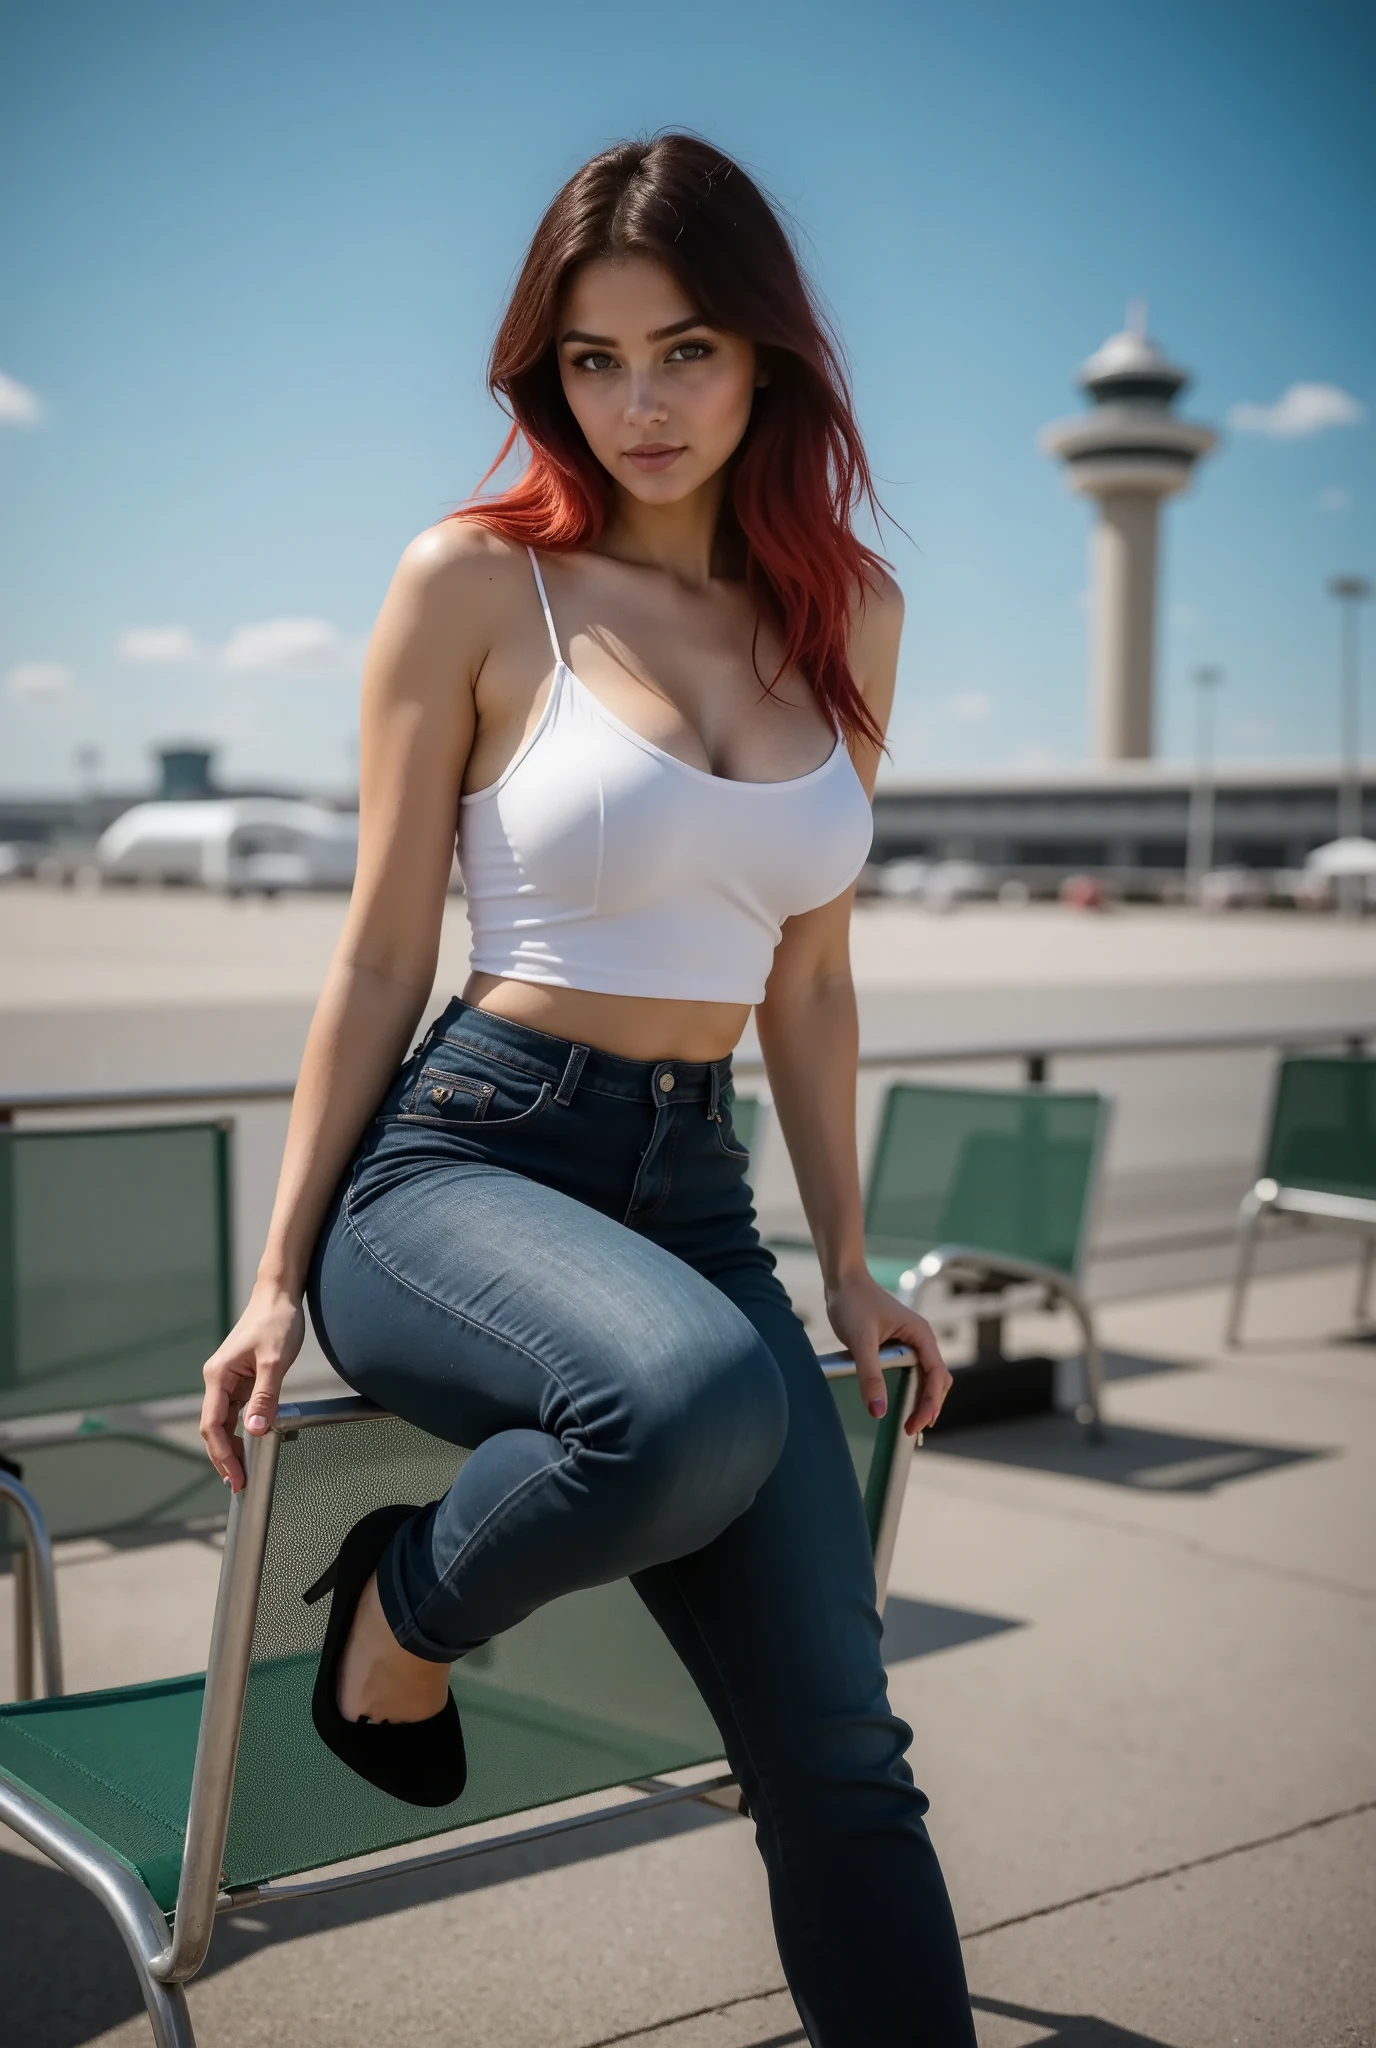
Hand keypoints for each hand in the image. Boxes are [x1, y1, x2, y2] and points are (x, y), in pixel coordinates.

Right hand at [200, 1281, 305, 1491]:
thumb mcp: (275, 1361)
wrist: (280, 1295)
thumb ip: (266, 1397)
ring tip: (244, 1473)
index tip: (236, 1477)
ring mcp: (230, 1380)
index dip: (222, 1455)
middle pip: (215, 1428)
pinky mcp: (243, 1380)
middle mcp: (218, 1380)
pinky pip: (238, 1412)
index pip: (212, 1425)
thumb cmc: (277, 1322)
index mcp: (218, 1375)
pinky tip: (250, 1447)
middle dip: (224, 1458)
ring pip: (225, 1422)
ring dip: (232, 1448)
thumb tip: (254, 1431)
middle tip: (240, 1485)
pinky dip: (242, 1432)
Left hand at [824, 1268, 951, 1438]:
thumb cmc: (853, 1303)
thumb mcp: (860, 1341)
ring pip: (926, 1376)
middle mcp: (921, 1339)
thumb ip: (870, 1375)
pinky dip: (909, 1388)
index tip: (916, 1425)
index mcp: (921, 1335)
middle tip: (911, 1430)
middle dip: (929, 1406)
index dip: (930, 1404)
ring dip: (921, 1399)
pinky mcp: (896, 1344)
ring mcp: (910, 1341)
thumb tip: (879, 1411)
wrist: (842, 1279)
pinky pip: (910, 1370)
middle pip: (937, 1380)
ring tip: (909, 1422)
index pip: (937, 1376)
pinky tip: (897, 1401)